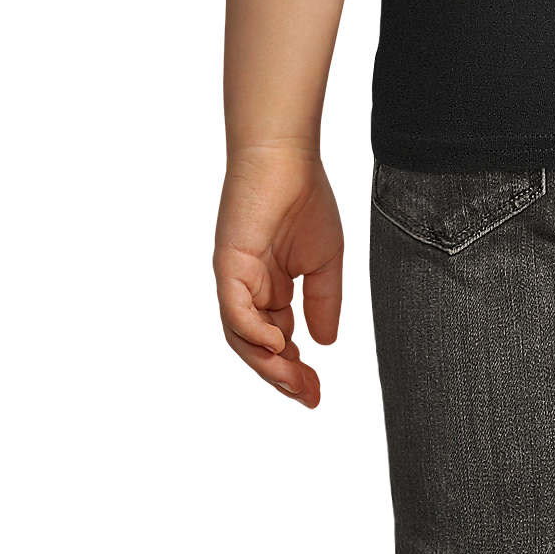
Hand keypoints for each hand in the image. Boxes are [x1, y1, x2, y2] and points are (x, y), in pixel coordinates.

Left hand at [214, 145, 343, 407]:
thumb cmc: (305, 198)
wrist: (287, 157)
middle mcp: (249, 290)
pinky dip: (253, 333)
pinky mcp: (228, 266)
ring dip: (267, 364)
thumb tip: (325, 344)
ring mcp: (236, 280)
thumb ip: (323, 302)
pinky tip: (278, 345)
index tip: (317, 393)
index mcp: (272, 289)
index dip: (296, 370)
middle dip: (282, 376)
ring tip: (295, 380)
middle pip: (258, 348)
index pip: (279, 342)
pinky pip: (235, 311)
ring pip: (243, 337)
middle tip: (309, 395)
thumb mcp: (326, 261)